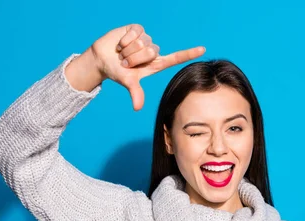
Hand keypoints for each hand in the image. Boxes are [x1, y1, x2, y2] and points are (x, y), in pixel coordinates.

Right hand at [90, 23, 205, 110]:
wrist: (102, 59)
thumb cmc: (117, 72)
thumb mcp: (128, 82)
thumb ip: (135, 92)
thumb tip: (137, 108)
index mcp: (156, 64)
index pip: (175, 58)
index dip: (188, 54)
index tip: (203, 49)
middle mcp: (153, 50)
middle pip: (151, 51)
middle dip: (135, 58)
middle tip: (126, 62)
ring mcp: (145, 39)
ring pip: (142, 43)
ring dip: (128, 50)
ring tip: (122, 53)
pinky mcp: (137, 29)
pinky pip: (135, 33)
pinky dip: (124, 40)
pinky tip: (120, 44)